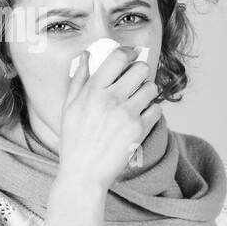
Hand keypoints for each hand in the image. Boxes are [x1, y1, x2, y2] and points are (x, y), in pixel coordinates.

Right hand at [57, 44, 161, 189]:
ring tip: (138, 101)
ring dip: (147, 92)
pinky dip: (152, 111)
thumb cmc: (74, 141)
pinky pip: (157, 109)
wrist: (84, 173)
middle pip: (140, 69)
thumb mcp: (69, 108)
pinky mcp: (139, 130)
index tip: (132, 55)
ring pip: (152, 88)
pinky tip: (141, 117)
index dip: (128, 52)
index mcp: (92, 91)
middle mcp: (110, 99)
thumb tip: (88, 56)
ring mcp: (126, 114)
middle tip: (136, 81)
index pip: (117, 57)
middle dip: (140, 72)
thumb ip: (79, 79)